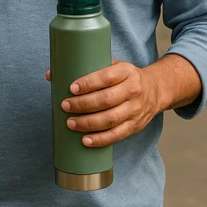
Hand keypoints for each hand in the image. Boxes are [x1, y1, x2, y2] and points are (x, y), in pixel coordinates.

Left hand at [46, 60, 161, 147]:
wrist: (156, 89)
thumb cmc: (124, 77)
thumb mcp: (112, 66)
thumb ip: (84, 69)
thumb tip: (51, 75)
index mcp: (126, 72)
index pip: (106, 77)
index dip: (88, 83)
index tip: (71, 88)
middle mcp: (133, 91)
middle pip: (106, 100)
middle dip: (83, 104)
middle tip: (65, 106)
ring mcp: (135, 109)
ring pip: (110, 119)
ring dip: (88, 123)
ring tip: (70, 123)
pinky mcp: (135, 125)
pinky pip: (117, 135)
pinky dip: (100, 139)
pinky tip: (85, 140)